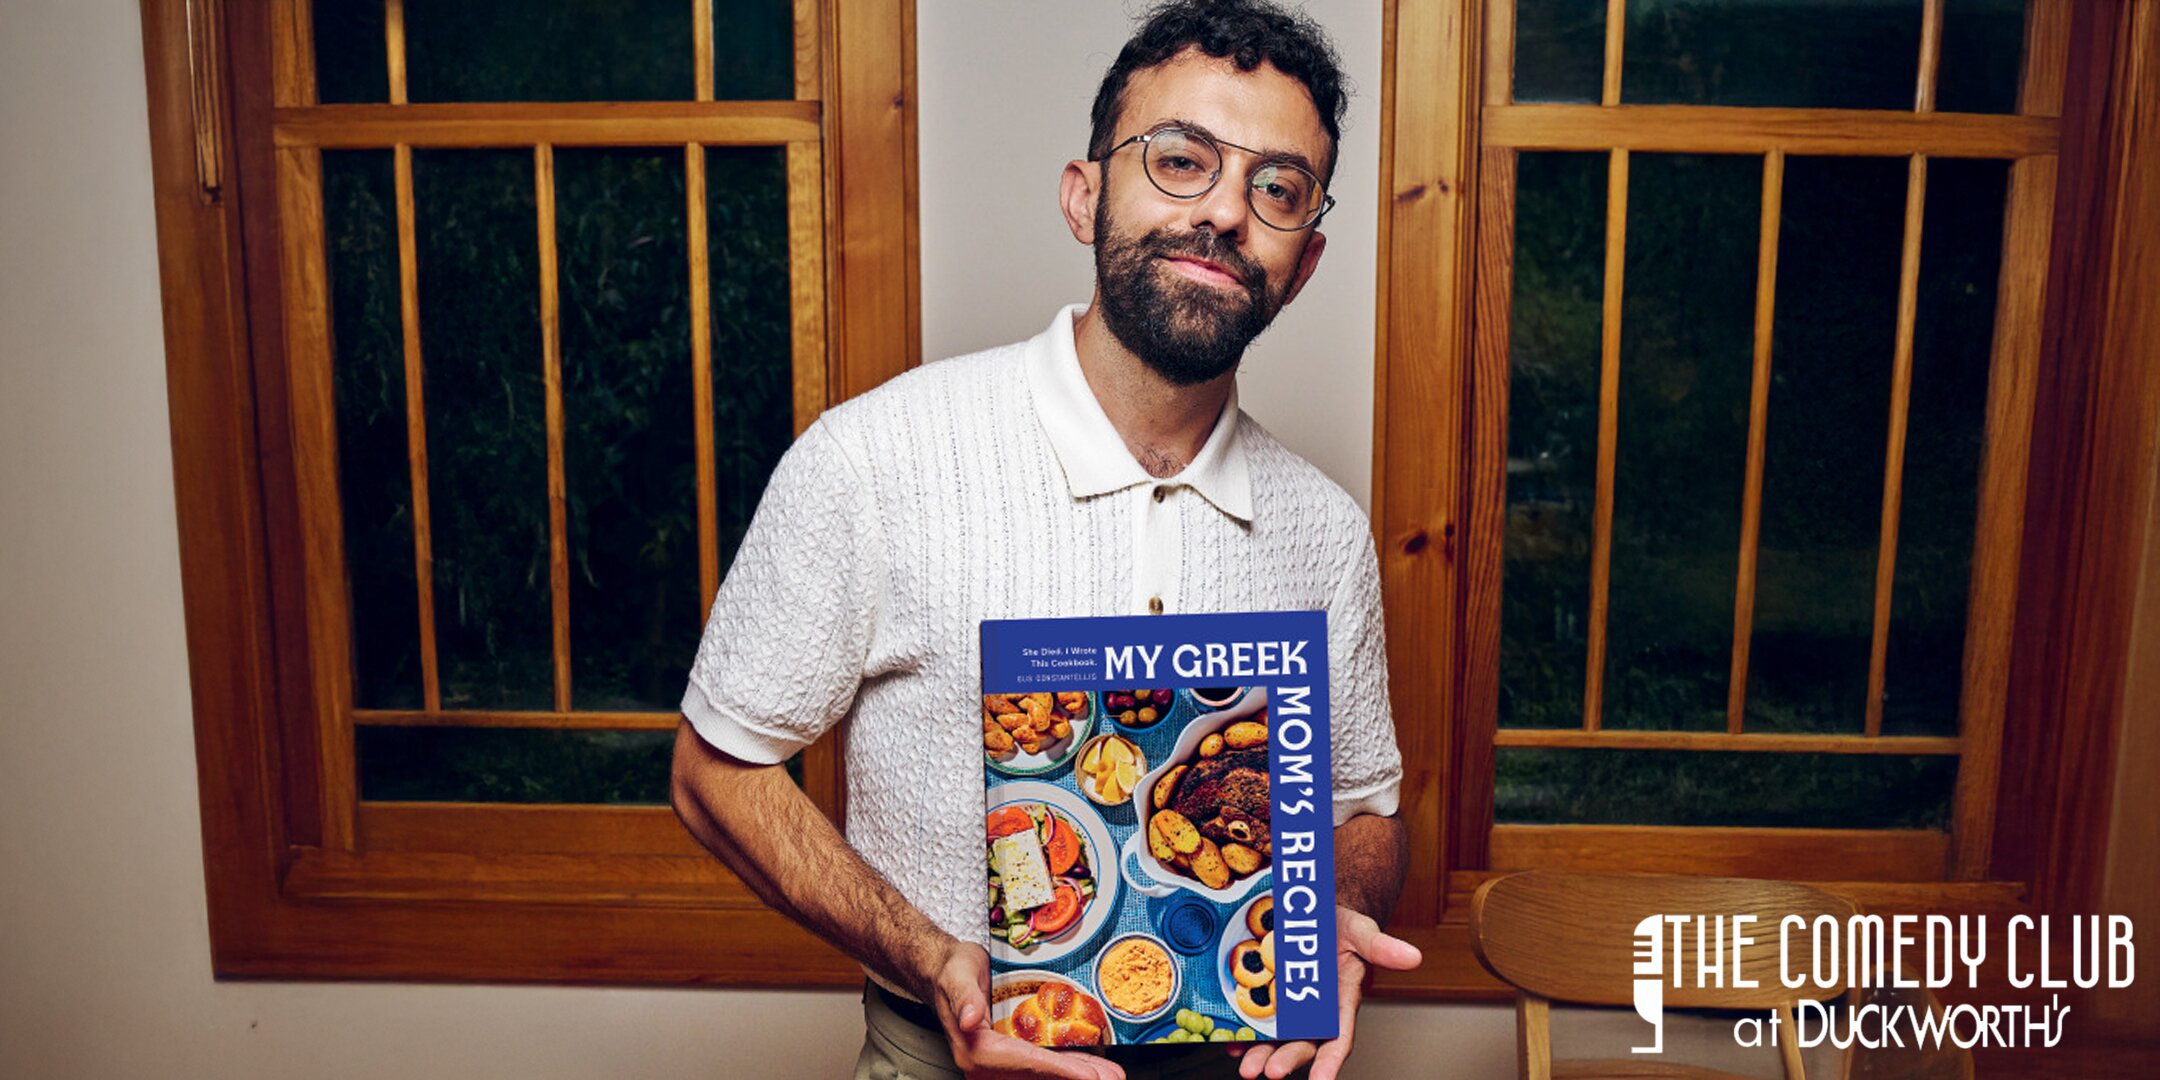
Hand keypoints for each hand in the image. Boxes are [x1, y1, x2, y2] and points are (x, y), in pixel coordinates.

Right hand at [929, 939, 1125, 1079]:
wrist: (944, 972)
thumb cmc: (952, 972)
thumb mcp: (958, 976)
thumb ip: (965, 999)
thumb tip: (970, 1020)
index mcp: (975, 1048)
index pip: (1025, 1063)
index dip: (1060, 1071)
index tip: (1088, 1076)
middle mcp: (986, 1063)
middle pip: (1039, 1076)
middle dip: (1077, 1076)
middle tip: (1111, 1078)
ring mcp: (997, 1064)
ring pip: (1042, 1075)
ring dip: (1077, 1073)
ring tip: (1109, 1074)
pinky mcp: (1007, 1058)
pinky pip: (1039, 1067)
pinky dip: (1065, 1068)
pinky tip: (1087, 1066)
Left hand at [1231, 905, 1422, 1079]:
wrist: (1313, 910)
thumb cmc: (1342, 926)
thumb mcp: (1362, 932)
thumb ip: (1383, 948)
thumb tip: (1414, 957)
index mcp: (1340, 1004)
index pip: (1338, 1040)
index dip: (1331, 1063)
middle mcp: (1312, 1012)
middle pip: (1301, 1045)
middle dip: (1285, 1061)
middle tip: (1268, 1072)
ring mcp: (1285, 1005)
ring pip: (1272, 1038)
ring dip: (1258, 1053)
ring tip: (1244, 1064)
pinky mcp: (1263, 993)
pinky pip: (1249, 1016)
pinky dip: (1238, 1029)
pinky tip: (1226, 1038)